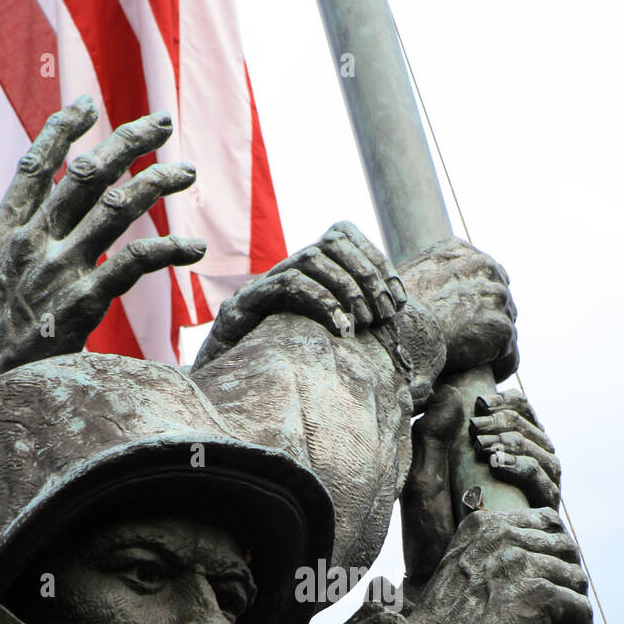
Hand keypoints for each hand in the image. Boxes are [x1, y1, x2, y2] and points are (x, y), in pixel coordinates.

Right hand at [0, 97, 205, 396]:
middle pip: (86, 173)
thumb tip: (30, 253)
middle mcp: (30, 242)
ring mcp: (56, 270)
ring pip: (118, 207)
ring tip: (187, 172)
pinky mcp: (81, 304)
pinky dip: (170, 251)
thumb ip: (9, 262)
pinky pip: (135, 263)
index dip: (64, 130)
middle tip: (162, 122)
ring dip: (158, 183)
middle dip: (129, 141)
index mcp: (2, 233)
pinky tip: (194, 251)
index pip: (36, 166)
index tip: (89, 104)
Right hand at [195, 220, 405, 362]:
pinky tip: (341, 330)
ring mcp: (264, 283)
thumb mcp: (324, 342)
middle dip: (367, 275)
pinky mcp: (246, 303)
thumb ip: (356, 323)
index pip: (345, 236)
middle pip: (333, 240)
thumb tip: (399, 318)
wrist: (224, 388)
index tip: (399, 300)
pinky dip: (322, 303)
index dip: (378, 262)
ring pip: (312, 258)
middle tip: (384, 315)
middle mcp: (285, 268)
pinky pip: (290, 285)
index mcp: (306, 271)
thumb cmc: (279, 368)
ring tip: (363, 324)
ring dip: (347, 289)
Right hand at [397, 236, 517, 378]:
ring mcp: (497, 297)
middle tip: (467, 347)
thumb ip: (433, 276)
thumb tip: (441, 292)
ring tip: (473, 363)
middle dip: (486, 324)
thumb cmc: (395, 314)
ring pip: (506, 327)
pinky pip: (510, 355)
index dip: (476, 304)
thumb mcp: (408, 278)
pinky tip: (480, 375)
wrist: (398, 333)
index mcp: (462, 252)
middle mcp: (485, 267)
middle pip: (499, 301)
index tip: (464, 323)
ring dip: (493, 346)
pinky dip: (497, 368)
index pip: (486, 276)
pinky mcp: (501, 327)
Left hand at [401, 387, 561, 591]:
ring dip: (519, 441)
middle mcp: (526, 479)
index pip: (524, 419)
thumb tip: (453, 394)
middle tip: (479, 427)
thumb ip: (432, 435)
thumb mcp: (422, 477)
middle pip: (539, 433)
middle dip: (511, 421)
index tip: (481, 403)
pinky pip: (546, 485)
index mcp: (503, 461)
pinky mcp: (541, 522)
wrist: (433, 579)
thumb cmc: (426, 532)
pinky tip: (497, 464)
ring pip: (548, 455)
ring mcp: (536, 500)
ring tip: (486, 446)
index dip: (511, 404)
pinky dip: (525, 467)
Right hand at [406, 508, 590, 623]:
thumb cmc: (444, 621)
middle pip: (566, 547)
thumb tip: (526, 548)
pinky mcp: (537, 594)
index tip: (557, 573)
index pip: (547, 521)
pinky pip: (580, 606)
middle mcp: (503, 536)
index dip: (558, 549)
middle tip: (567, 603)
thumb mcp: (458, 565)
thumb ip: (488, 550)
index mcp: (485, 525)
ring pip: (576, 577)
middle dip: (570, 576)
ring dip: (576, 603)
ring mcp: (521, 563)